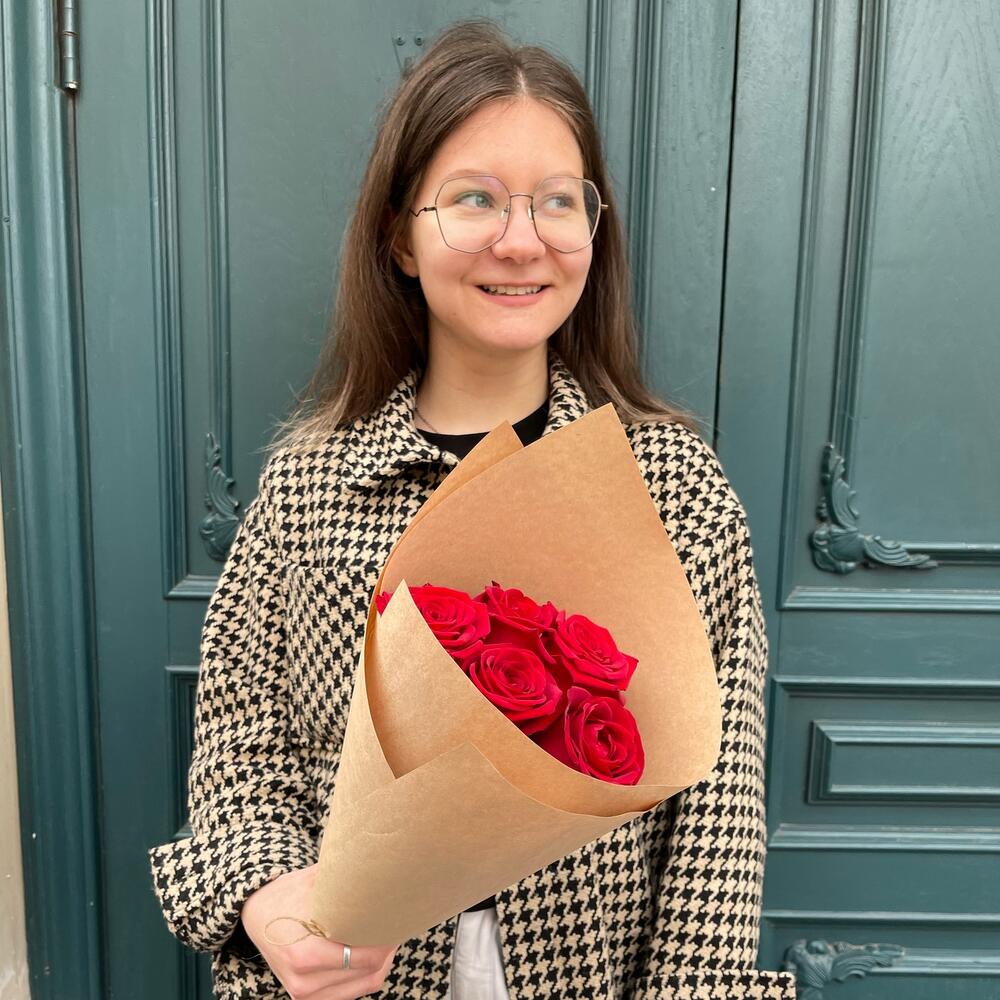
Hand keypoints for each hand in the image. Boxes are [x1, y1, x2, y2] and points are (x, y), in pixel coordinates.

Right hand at [241, 863, 398, 998]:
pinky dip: (366, 974)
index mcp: (305, 954)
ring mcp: (305, 993)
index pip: (366, 958)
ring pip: (365, 985)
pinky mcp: (307, 997)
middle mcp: (304, 981)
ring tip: (386, 936)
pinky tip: (371, 952)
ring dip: (381, 962)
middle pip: (369, 973)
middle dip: (388, 948)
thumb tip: (380, 863)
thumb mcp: (315, 881)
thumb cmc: (289, 893)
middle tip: (397, 924)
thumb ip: (344, 880)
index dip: (388, 939)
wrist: (257, 913)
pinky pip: (351, 992)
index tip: (397, 919)